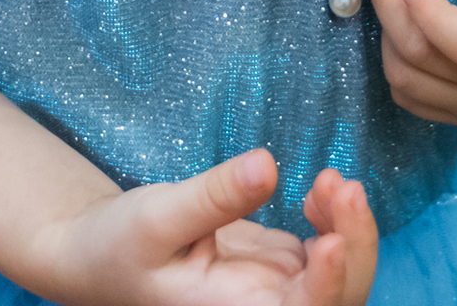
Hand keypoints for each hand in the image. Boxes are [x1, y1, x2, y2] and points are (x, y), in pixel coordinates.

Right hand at [32, 149, 377, 305]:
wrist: (100, 254)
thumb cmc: (118, 245)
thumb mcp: (156, 215)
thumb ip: (214, 197)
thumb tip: (269, 166)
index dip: (328, 287)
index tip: (332, 240)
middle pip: (338, 302)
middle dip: (357, 246)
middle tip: (342, 183)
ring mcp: (276, 292)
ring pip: (343, 279)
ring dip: (350, 230)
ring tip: (331, 180)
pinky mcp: (279, 269)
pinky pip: (328, 254)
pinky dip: (335, 220)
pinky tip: (319, 190)